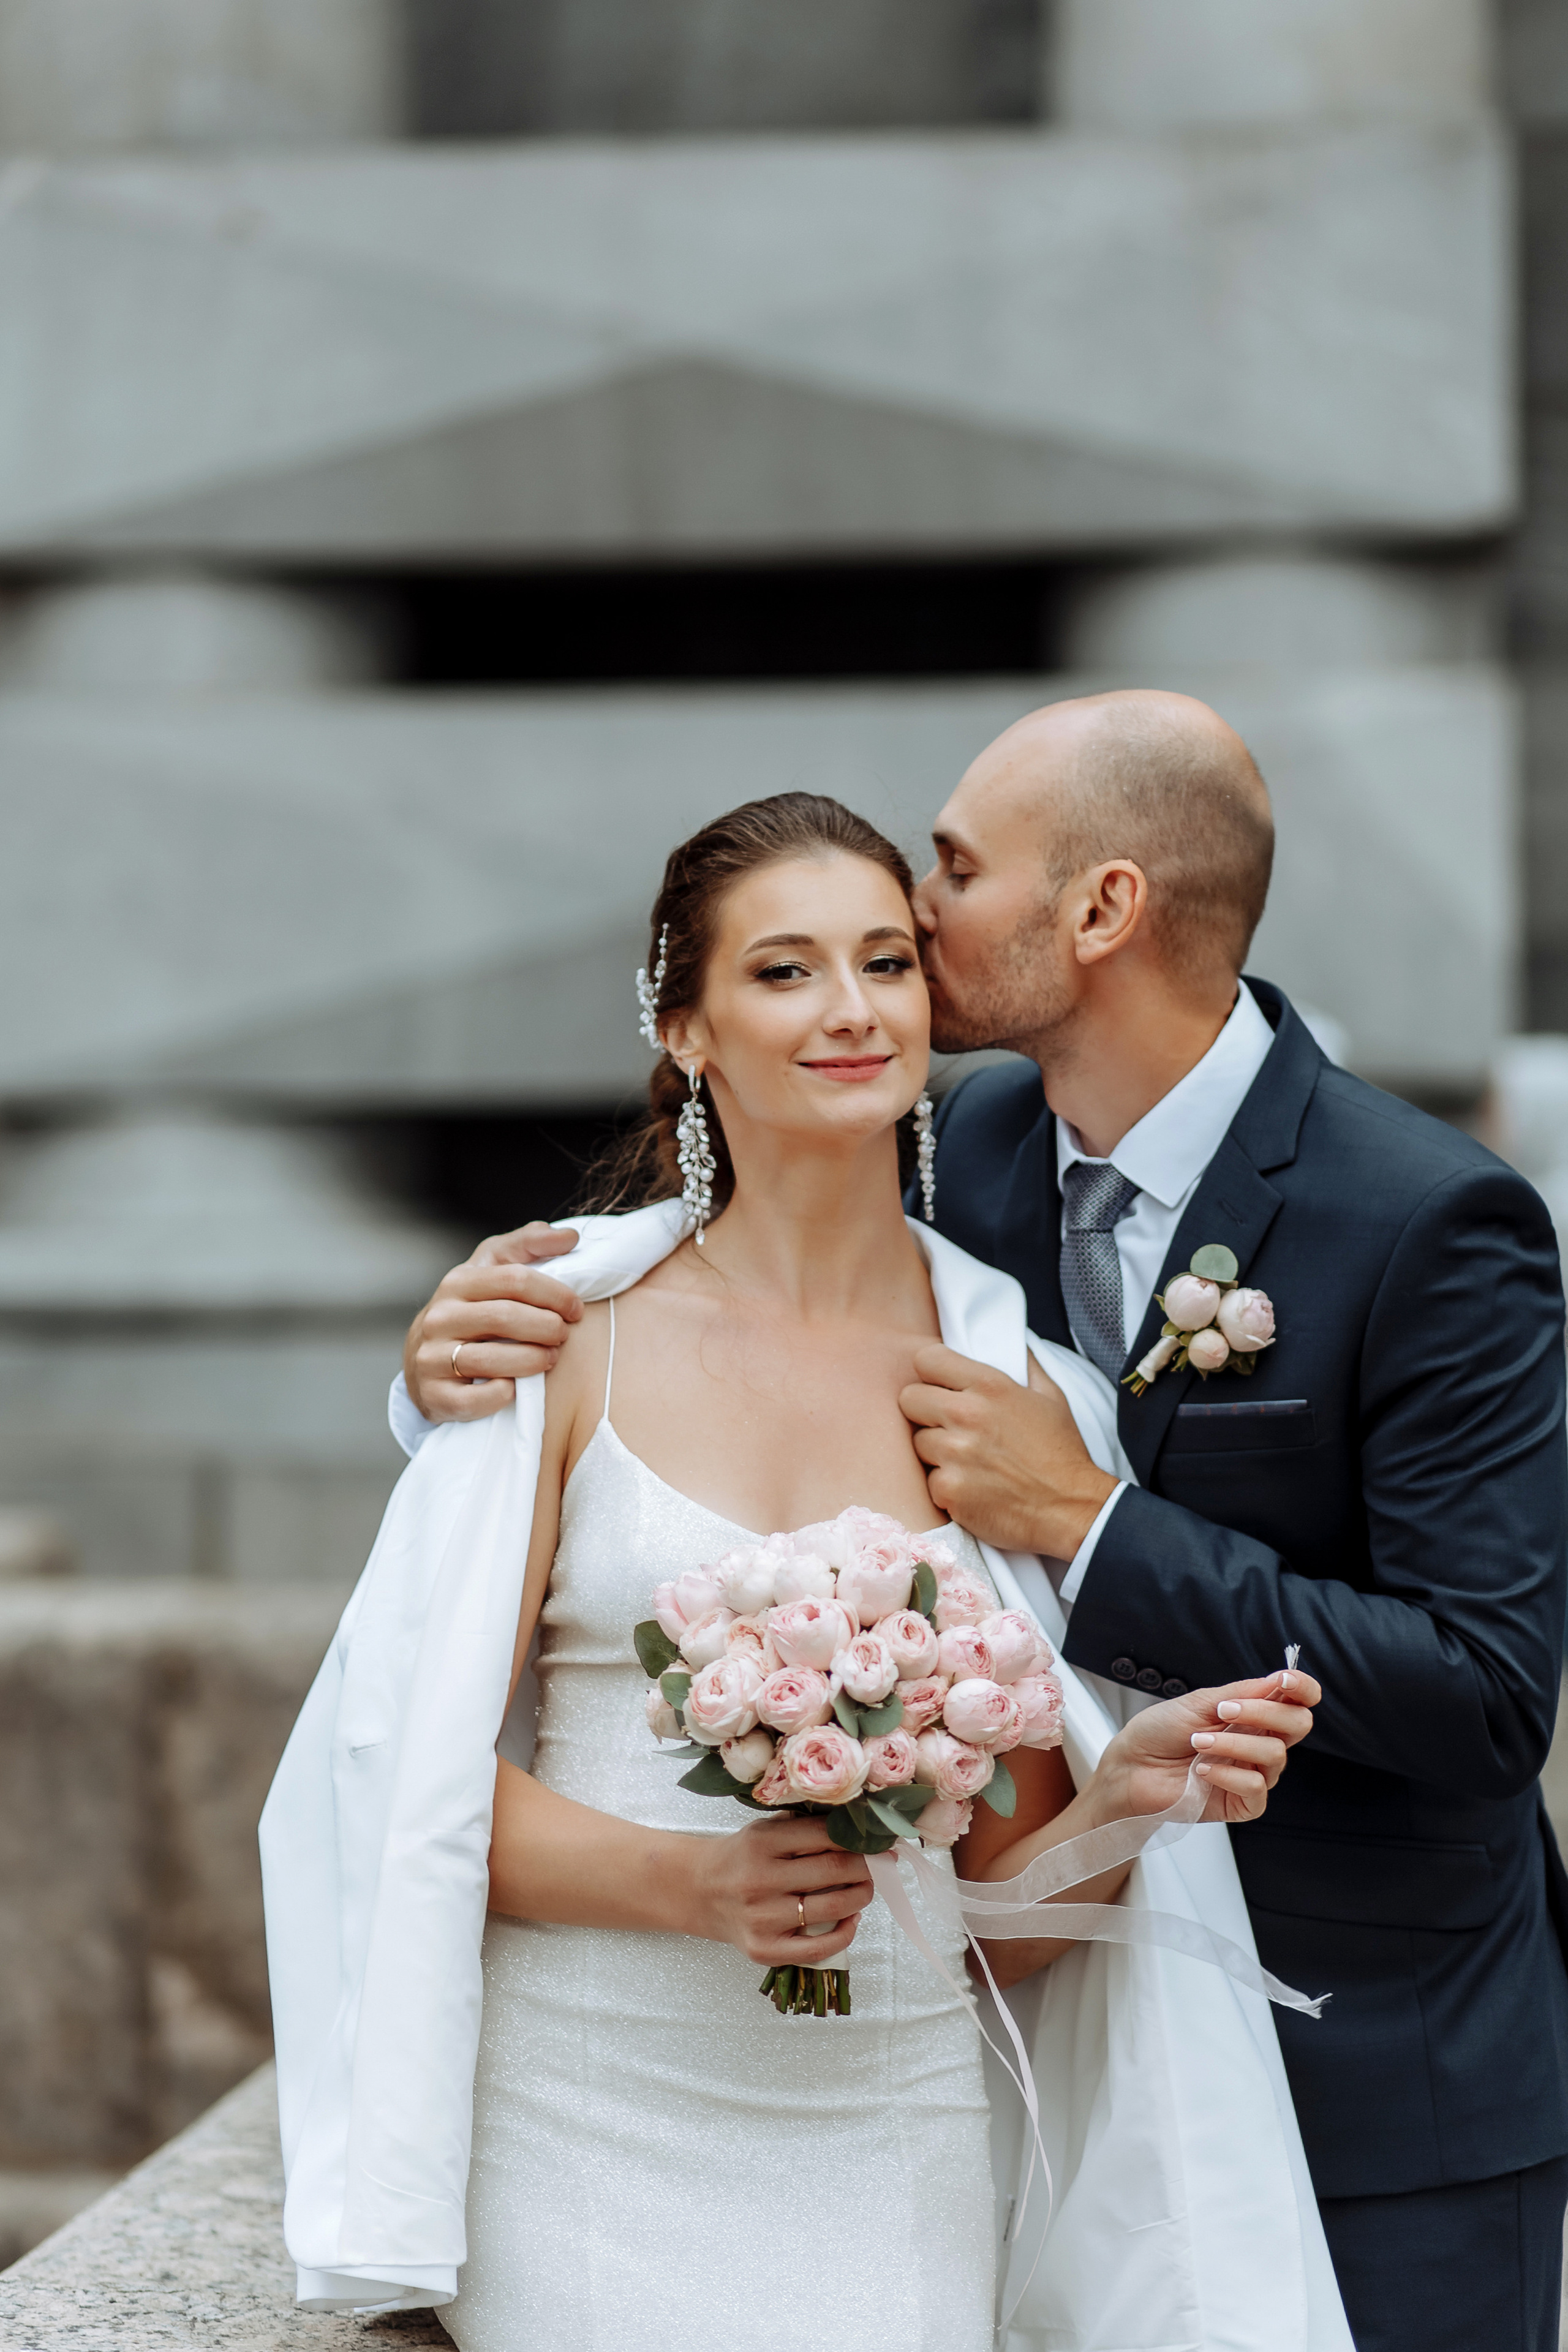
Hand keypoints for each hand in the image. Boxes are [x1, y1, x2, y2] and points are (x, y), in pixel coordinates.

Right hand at [404, 1223, 583, 1422]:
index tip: (575, 1308)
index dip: (555, 1294)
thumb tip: (571, 1236)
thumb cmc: (471, 1309)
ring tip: (550, 1358)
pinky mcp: (434, 1396)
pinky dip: (503, 1395)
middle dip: (547, 1327)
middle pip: (506, 1317)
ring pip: (492, 1359)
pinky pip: (476, 1399)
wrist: (424, 1361)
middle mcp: (439, 1318)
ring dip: (533, 1360)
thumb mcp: (491, 1269)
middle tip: (564, 1335)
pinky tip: (516, 1388)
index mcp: (457, 1282)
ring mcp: (432, 1358)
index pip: (515, 1279)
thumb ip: (528, 1246)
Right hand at [688, 1815, 873, 1965]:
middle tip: (880, 1864)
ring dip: (861, 1896)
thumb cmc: (742, 1858)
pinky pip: (819, 1947)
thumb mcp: (765, 1830)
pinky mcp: (764, 1949)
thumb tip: (859, 1829)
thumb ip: (804, 1828)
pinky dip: (845, 1933)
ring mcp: (762, 1918)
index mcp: (762, 1842)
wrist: (699, 1891)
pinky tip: (851, 1919)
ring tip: (865, 1888)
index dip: (860, 1838)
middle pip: (835, 1869)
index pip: (826, 1835)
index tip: (879, 1841)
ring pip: (833, 1908)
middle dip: (867, 1866)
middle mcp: (760, 1879)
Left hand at [899, 1345, 1116, 1557]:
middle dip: (925, 1412)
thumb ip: (1026, 1364)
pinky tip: (973, 1489)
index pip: (926, 1360)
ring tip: (968, 1461)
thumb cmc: (1062, 1454)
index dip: (931, 1373)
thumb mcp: (1051, 1397)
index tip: (940, 1386)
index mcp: (990, 1386)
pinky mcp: (949, 1490)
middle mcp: (967, 1414)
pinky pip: (928, 1481)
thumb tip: (1013, 1342)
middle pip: (909, 1399)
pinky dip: (947, 1487)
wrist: (1072, 1509)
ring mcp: (955, 1454)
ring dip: (936, 1453)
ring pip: (917, 1443)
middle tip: (949, 1427)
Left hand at [1096, 1670, 1321, 1828]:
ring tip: (1198, 1742)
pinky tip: (1203, 1770)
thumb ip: (1242, 1693)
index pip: (1296, 1701)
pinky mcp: (1242, 1802)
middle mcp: (1258, 1742)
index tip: (1283, 1681)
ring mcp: (1252, 1772)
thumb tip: (1278, 1680)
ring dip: (1233, 1744)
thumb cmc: (1159, 1731)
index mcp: (1252, 1714)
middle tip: (1225, 1710)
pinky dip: (1228, 1775)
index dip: (1302, 1688)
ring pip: (1275, 1756)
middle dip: (1265, 1713)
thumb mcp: (1199, 1702)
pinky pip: (1256, 1788)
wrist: (1131, 1766)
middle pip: (1298, 1725)